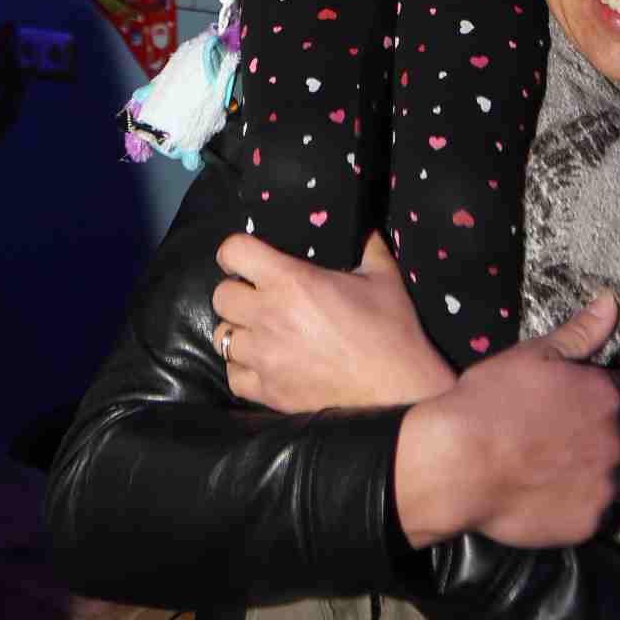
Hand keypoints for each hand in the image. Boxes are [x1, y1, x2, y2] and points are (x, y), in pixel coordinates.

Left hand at [212, 232, 452, 412]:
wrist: (400, 392)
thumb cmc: (392, 331)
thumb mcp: (384, 277)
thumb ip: (368, 246)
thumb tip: (364, 226)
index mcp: (291, 281)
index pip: (233, 252)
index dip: (234, 252)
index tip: (244, 259)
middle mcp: (268, 317)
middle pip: (220, 296)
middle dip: (236, 292)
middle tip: (257, 297)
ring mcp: (264, 358)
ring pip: (222, 337)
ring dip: (239, 331)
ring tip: (260, 332)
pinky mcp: (268, 393)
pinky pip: (234, 376)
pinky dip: (243, 368)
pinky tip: (264, 364)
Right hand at [392, 292, 619, 550]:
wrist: (456, 465)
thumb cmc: (489, 402)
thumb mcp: (533, 355)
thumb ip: (580, 333)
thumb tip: (612, 302)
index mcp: (606, 396)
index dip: (607, 393)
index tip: (582, 400)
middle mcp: (615, 441)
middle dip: (607, 430)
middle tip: (566, 433)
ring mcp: (604, 486)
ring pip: (617, 474)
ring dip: (599, 468)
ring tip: (559, 465)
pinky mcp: (589, 522)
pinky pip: (598, 510)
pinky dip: (582, 501)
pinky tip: (550, 491)